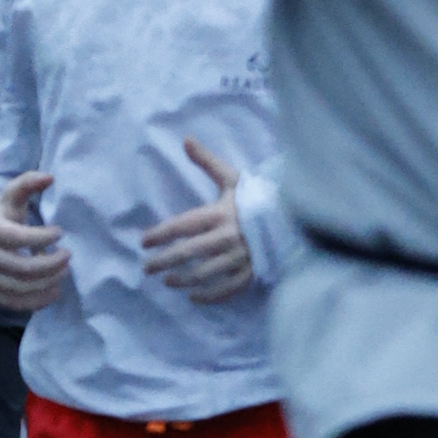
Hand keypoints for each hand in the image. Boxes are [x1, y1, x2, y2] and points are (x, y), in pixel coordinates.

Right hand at [0, 167, 69, 309]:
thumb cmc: (1, 216)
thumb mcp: (11, 197)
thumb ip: (28, 183)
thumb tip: (49, 177)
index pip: (18, 238)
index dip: (43, 237)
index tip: (60, 232)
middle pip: (21, 268)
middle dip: (50, 265)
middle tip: (68, 255)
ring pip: (19, 288)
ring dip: (46, 282)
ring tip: (64, 272)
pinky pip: (13, 303)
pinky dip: (36, 301)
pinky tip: (54, 291)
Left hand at [141, 136, 254, 301]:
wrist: (293, 217)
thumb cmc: (257, 198)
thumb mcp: (232, 178)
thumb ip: (207, 162)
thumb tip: (185, 140)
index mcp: (220, 213)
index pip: (181, 226)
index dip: (159, 234)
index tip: (144, 241)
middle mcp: (227, 237)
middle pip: (187, 253)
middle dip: (163, 262)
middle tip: (146, 268)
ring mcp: (239, 257)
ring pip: (203, 273)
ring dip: (182, 280)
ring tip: (168, 281)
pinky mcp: (250, 273)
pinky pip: (226, 289)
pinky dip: (208, 296)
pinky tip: (193, 297)